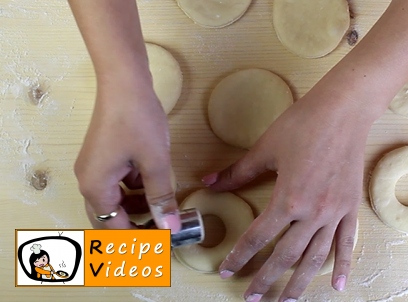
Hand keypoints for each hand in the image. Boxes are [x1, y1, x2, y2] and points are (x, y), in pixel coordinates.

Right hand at [74, 79, 180, 232]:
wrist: (124, 82)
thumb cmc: (137, 120)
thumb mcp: (155, 162)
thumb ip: (161, 197)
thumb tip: (169, 228)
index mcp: (96, 187)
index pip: (114, 228)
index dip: (138, 240)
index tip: (162, 246)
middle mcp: (89, 181)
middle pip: (110, 218)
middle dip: (135, 228)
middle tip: (162, 234)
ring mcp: (95, 168)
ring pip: (116, 201)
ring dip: (138, 208)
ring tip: (165, 210)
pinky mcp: (105, 158)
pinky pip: (120, 184)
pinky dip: (137, 190)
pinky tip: (157, 185)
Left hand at [203, 86, 375, 300]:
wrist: (343, 111)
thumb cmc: (303, 125)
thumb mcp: (266, 149)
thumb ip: (238, 172)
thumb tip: (208, 182)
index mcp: (288, 199)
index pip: (259, 237)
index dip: (240, 255)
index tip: (227, 270)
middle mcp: (313, 213)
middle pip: (286, 256)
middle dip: (265, 279)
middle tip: (252, 298)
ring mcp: (334, 213)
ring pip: (315, 257)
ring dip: (299, 283)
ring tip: (285, 301)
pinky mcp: (350, 208)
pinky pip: (347, 243)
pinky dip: (343, 265)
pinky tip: (338, 286)